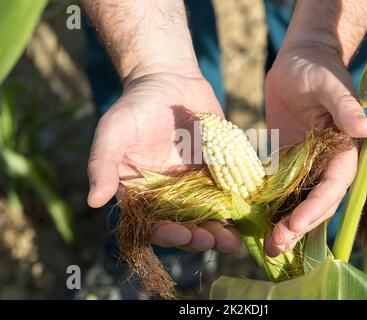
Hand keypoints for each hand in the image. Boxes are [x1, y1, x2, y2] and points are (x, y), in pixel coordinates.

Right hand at [87, 71, 240, 252]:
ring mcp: (194, 186)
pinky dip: (237, 208)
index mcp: (142, 193)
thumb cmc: (136, 105)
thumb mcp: (114, 130)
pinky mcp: (216, 173)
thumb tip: (93, 201)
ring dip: (221, 232)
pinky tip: (248, 215)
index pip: (153, 224)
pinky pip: (228, 195)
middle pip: (185, 227)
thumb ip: (101, 163)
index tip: (182, 234)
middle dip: (199, 238)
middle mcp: (168, 195)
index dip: (166, 234)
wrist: (169, 79)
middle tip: (214, 241)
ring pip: (209, 217)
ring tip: (233, 241)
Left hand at [264, 43, 366, 256]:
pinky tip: (254, 220)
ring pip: (298, 201)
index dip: (316, 207)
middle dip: (298, 226)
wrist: (299, 60)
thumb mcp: (329, 84)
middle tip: (275, 246)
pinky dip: (270, 206)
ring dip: (284, 224)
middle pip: (316, 203)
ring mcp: (304, 164)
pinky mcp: (285, 160)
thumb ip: (344, 106)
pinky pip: (278, 188)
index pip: (333, 186)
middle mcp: (326, 163)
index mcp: (343, 149)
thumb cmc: (317, 67)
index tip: (294, 224)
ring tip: (267, 245)